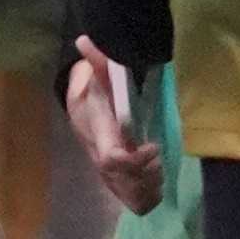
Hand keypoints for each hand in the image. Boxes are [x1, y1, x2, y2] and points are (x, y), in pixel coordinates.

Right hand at [67, 35, 165, 213]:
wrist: (81, 109)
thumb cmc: (93, 93)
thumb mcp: (93, 75)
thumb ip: (95, 62)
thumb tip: (84, 40)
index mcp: (99, 136)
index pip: (111, 159)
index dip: (134, 160)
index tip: (153, 146)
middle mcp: (100, 157)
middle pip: (122, 180)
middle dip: (144, 175)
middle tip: (159, 160)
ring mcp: (106, 170)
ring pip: (126, 193)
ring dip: (147, 187)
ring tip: (159, 172)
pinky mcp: (114, 178)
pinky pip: (129, 198)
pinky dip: (146, 198)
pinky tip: (157, 187)